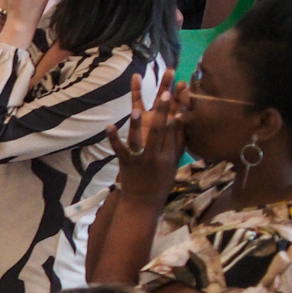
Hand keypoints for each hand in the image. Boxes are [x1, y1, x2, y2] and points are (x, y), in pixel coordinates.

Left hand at [107, 73, 187, 204]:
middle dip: (164, 110)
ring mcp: (141, 159)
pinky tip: (109, 126)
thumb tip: (180, 117)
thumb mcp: (173, 162)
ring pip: (140, 140)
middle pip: (161, 128)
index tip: (183, 89)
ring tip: (138, 112)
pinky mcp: (126, 164)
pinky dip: (114, 138)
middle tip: (167, 91)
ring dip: (138, 125)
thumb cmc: (160, 181)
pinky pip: (119, 149)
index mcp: (171, 152)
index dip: (180, 107)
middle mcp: (157, 154)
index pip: (177, 126)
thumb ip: (176, 141)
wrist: (144, 203)